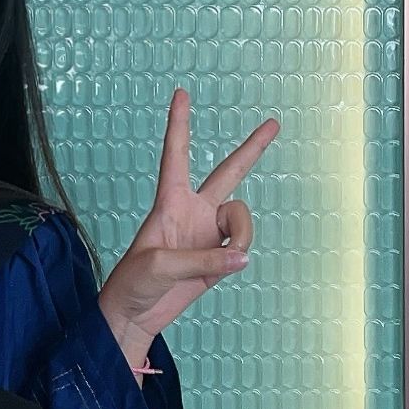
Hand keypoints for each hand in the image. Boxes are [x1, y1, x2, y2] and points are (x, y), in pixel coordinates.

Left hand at [97, 87, 279, 349]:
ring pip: (242, 219)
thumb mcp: (158, 266)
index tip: (181, 93)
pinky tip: (222, 270)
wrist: (135, 315)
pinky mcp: (219, 256)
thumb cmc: (133, 283)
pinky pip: (242, 247)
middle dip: (252, 148)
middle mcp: (193, 210)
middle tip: (274, 122)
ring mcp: (208, 232)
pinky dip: (237, 258)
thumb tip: (241, 257)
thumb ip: (203, 258)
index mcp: (169, 201)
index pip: (176, 154)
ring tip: (225, 261)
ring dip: (241, 237)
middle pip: (229, 172)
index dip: (179, 123)